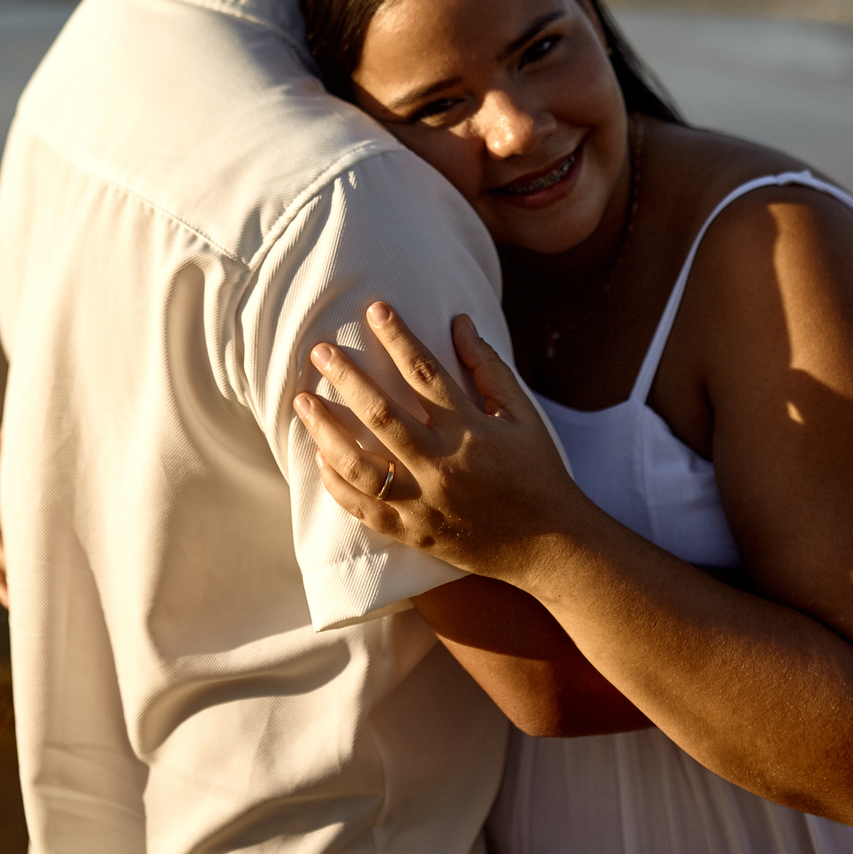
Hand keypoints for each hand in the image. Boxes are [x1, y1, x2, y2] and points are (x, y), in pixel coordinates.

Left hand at [294, 304, 588, 586]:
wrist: (548, 544)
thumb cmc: (537, 470)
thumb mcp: (522, 414)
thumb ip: (488, 368)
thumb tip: (459, 321)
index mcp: (470, 430)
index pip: (425, 372)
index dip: (398, 337)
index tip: (374, 309)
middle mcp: (443, 465)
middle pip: (381, 414)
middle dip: (346, 377)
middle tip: (319, 351)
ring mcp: (425, 502)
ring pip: (361, 465)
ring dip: (327, 430)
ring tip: (303, 401)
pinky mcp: (415, 532)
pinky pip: (365, 510)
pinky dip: (338, 484)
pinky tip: (320, 458)